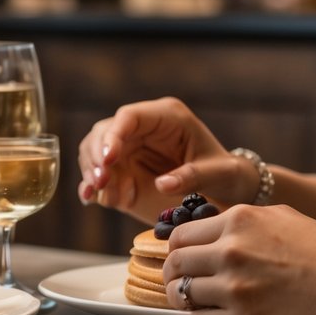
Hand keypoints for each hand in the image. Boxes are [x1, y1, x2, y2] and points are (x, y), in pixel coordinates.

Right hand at [77, 97, 256, 223]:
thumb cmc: (225, 174)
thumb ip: (192, 176)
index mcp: (167, 117)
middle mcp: (143, 128)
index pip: (129, 116)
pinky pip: (98, 172)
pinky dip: (91, 184)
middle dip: (97, 157)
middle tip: (100, 182)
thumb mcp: (218, 174)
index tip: (108, 160)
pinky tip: (91, 197)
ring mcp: (130, 147)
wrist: (224, 188)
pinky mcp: (123, 168)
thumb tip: (162, 184)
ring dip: (92, 172)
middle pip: (104, 132)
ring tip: (103, 195)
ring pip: (94, 150)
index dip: (113, 136)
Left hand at [161, 204, 315, 314]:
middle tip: (175, 278)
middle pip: (175, 263)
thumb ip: (248, 216)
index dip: (176, 247)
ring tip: (183, 299)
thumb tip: (219, 220)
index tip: (180, 256)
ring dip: (177, 297)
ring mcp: (234, 287)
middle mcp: (231, 251)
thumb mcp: (286, 217)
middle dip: (171, 272)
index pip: (181, 234)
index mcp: (239, 221)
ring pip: (180, 293)